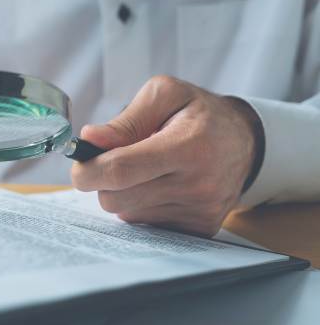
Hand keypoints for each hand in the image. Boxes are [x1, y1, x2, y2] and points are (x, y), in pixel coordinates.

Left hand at [71, 75, 261, 236]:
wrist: (245, 141)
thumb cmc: (198, 113)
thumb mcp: (165, 95)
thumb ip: (125, 120)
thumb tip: (90, 139)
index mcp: (186, 146)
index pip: (121, 170)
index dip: (89, 171)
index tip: (78, 166)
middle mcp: (196, 184)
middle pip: (116, 198)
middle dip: (103, 181)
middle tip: (115, 161)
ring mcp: (199, 210)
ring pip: (127, 213)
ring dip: (125, 192)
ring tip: (148, 170)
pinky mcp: (200, 228)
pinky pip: (146, 225)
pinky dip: (142, 206)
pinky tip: (161, 186)